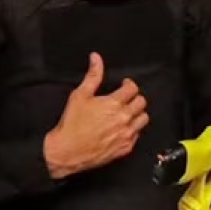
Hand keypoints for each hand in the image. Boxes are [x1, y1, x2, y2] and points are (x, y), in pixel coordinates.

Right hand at [44, 53, 147, 179]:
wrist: (67, 151)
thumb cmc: (72, 124)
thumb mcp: (80, 95)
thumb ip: (92, 76)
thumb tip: (96, 58)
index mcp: (114, 104)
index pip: (133, 88)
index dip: (129, 84)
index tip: (124, 85)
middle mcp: (124, 119)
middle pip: (141, 103)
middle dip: (135, 98)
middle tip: (126, 98)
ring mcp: (126, 134)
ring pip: (143, 119)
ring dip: (137, 114)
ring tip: (127, 113)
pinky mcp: (125, 148)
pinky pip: (137, 135)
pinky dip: (133, 130)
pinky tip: (123, 128)